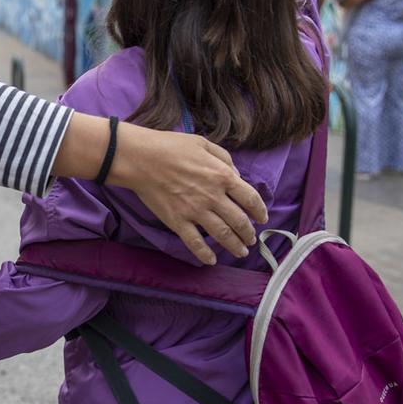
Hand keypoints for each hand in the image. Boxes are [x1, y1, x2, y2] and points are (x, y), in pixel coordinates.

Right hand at [111, 125, 266, 264]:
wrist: (140, 158)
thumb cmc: (171, 146)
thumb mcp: (204, 143)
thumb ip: (225, 159)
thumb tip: (236, 176)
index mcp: (222, 176)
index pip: (250, 199)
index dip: (260, 211)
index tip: (262, 218)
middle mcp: (213, 196)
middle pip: (239, 221)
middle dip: (249, 233)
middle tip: (251, 239)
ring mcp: (195, 211)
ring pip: (222, 235)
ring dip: (235, 246)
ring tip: (241, 252)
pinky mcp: (177, 221)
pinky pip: (195, 243)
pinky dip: (205, 254)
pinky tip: (211, 260)